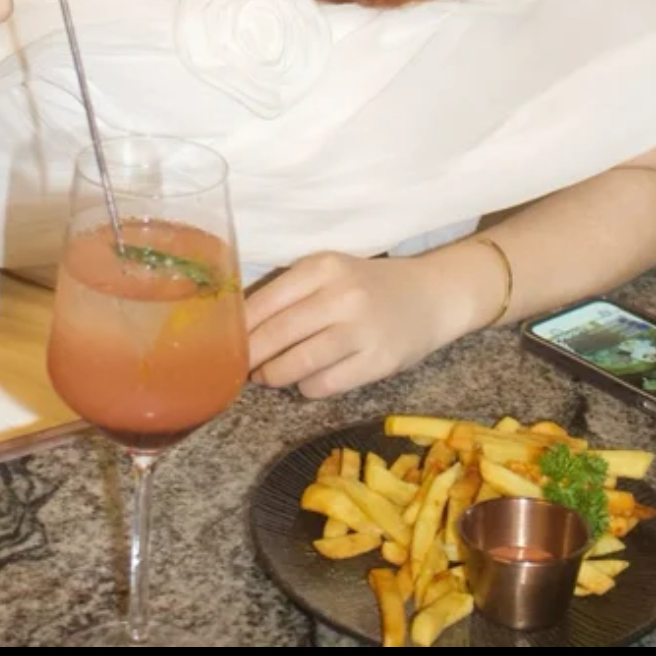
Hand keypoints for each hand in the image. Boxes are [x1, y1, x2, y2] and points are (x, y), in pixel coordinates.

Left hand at [244, 252, 445, 398]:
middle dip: (251, 358)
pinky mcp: (379, 362)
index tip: (221, 344)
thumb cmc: (370, 286)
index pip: (265, 302)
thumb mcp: (331, 273)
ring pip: (298, 365)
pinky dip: (308, 387)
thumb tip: (239, 329)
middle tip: (239, 368)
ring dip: (275, 376)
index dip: (238, 330)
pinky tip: (308, 380)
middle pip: (277, 335)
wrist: (434, 295)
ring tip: (269, 376)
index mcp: (323, 267)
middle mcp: (342, 295)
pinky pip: (325, 385)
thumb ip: (290, 293)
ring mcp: (363, 330)